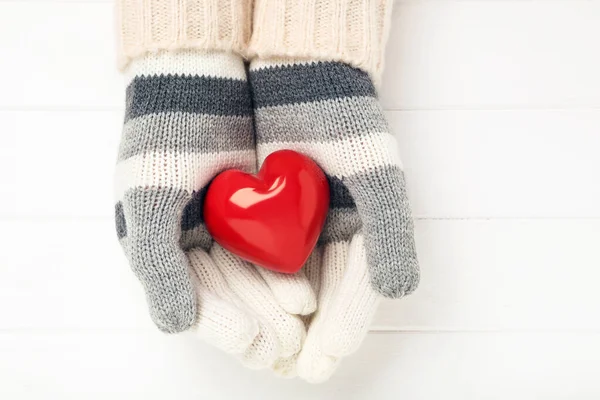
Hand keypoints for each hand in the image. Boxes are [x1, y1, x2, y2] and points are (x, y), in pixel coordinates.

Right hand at [114, 49, 314, 366]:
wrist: (201, 78)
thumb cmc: (165, 135)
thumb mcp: (148, 199)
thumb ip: (157, 265)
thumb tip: (176, 326)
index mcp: (156, 247)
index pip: (191, 302)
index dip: (222, 327)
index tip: (252, 344)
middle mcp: (189, 245)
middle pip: (228, 298)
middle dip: (258, 322)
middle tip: (286, 349)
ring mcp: (224, 229)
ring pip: (252, 281)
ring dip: (274, 306)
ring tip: (302, 327)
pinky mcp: (254, 213)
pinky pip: (271, 254)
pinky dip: (286, 275)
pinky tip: (306, 294)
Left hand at [249, 58, 419, 381]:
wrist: (302, 78)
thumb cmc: (346, 122)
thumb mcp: (377, 175)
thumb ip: (391, 234)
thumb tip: (400, 292)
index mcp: (370, 227)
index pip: (360, 290)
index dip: (345, 326)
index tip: (326, 359)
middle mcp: (341, 233)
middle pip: (330, 295)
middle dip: (315, 333)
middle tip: (301, 369)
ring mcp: (309, 226)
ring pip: (301, 283)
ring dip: (288, 318)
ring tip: (274, 353)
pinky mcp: (278, 216)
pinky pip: (272, 259)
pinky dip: (264, 286)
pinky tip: (256, 309)